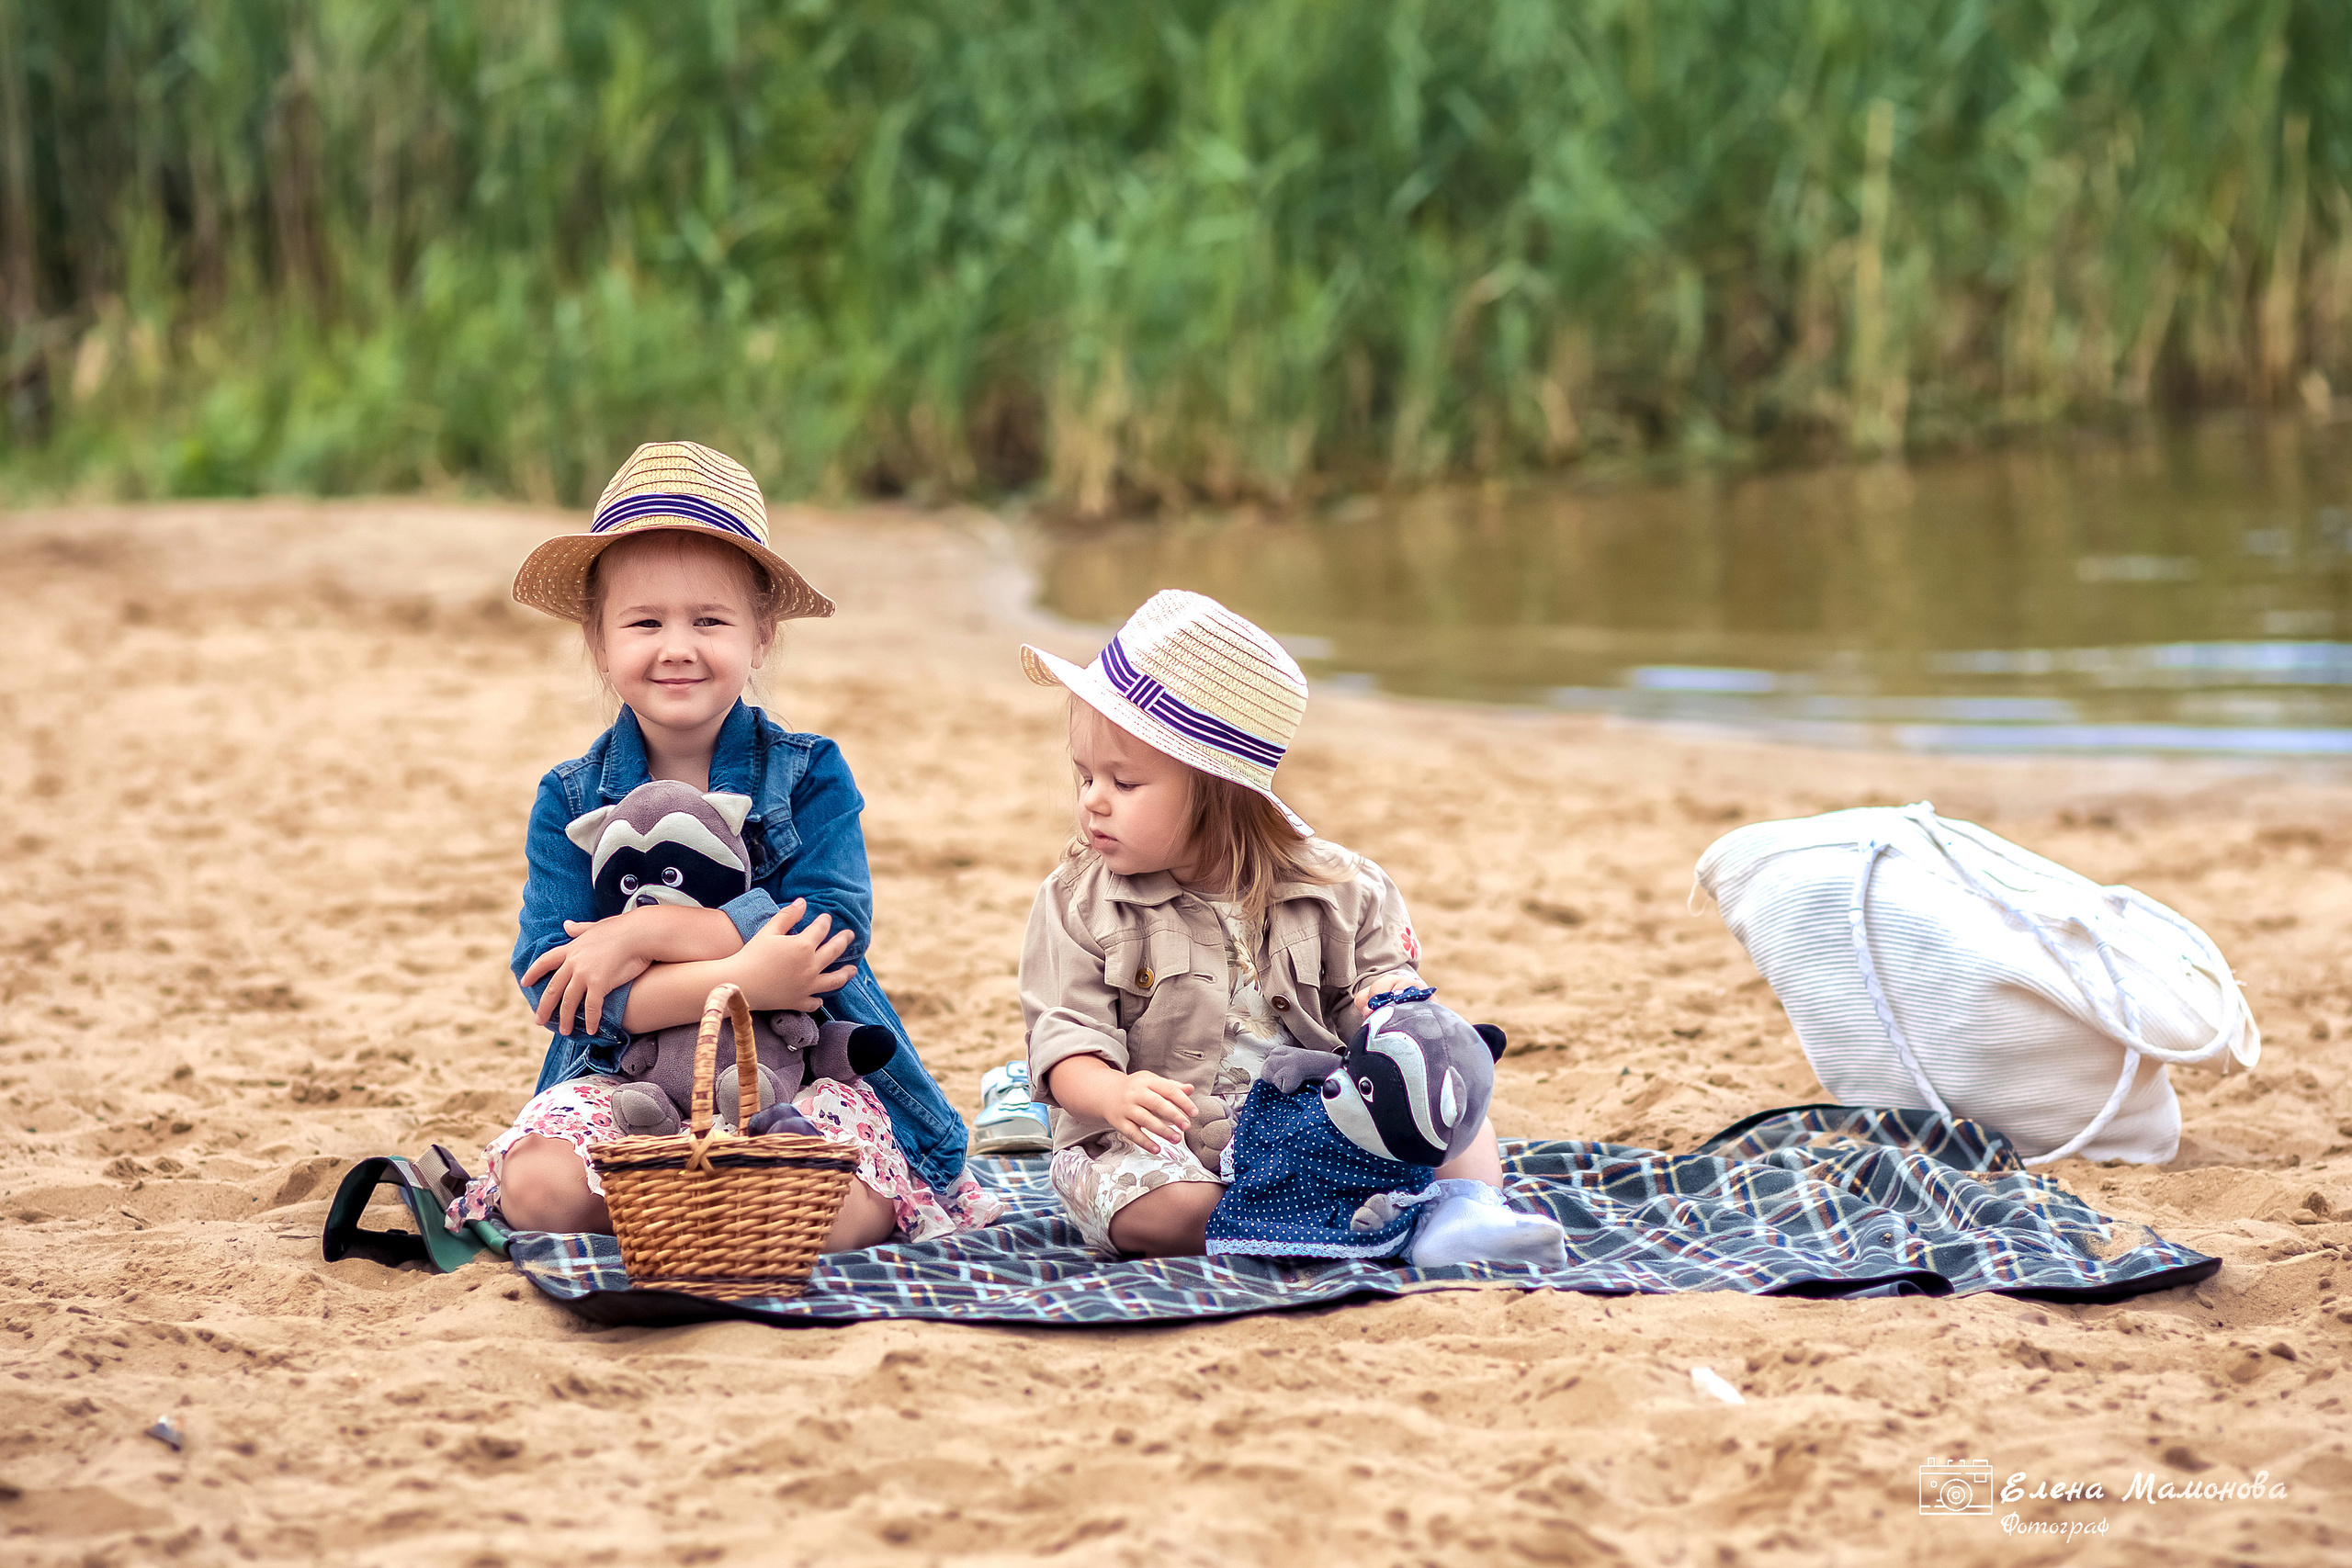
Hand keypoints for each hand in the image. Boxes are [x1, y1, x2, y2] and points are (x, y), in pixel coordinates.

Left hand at [521, 914, 655, 1037]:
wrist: (640, 933)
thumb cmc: (623, 928)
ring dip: (565, 1019)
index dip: (533, 972)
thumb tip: (566, 924)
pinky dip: (590, 1020)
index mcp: (572, 948)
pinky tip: (590, 1030)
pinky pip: (591, 1007)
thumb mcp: (596, 926)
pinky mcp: (599, 983)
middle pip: (553, 988)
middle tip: (538, 1020)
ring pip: (569, 1001)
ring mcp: (585, 974)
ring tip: (564, 1031)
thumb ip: (580, 928)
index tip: (525, 982)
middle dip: (544, 1006)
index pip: (545, 961)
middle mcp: (574, 962)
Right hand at [731, 899, 856, 1012]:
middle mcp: (811, 966)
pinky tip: (821, 997)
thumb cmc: (752, 955)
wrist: (739, 983)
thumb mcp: (769, 931)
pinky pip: (814, 1002)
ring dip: (845, 973)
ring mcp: (807, 986)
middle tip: (850, 935)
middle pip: (834, 951)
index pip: (821, 929)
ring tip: (853, 969)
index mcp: (803, 946)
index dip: (824, 921)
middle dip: (844, 940)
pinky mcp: (799, 1001)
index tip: (826, 918)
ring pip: (834, 980)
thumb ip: (787, 916)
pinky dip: (819, 999)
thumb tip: (803, 902)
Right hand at [1051, 1057, 1196, 1145]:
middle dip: (1174, 1115)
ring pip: (1145, 1120)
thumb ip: (1171, 1086)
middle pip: (1157, 1104)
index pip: (1168, 1089)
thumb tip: (1190, 1089)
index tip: (1194, 1112)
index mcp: (1147, 1081)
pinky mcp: (1118, 1121)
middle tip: (1187, 1126)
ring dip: (1162, 1131)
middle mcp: (1135, 1093)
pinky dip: (1145, 1142)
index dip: (1183, 1101)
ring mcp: (1126, 1107)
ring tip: (1176, 1138)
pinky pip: (1132, 1133)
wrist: (1105, 1093)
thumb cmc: (1134, 1088)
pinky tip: (1157, 1149)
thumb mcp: (1151, 1082)